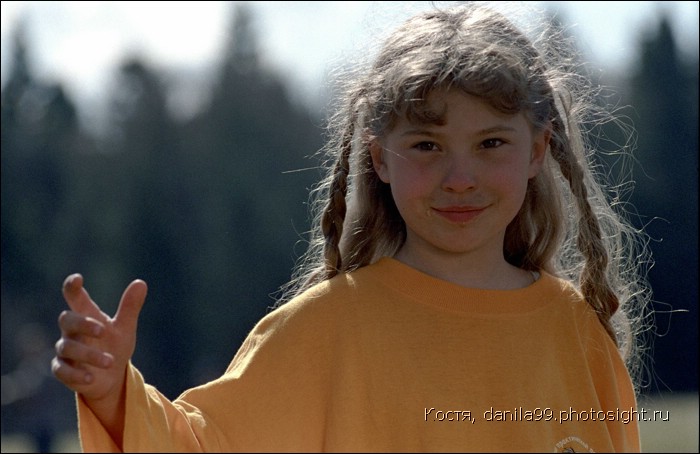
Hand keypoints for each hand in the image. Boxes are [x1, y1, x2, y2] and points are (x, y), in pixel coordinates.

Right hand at [51, 274, 146, 405]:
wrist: (112, 377)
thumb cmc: (115, 345)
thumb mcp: (125, 327)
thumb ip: (130, 307)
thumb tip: (141, 282)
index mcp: (86, 316)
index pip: (75, 297)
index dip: (72, 287)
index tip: (77, 279)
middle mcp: (72, 331)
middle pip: (67, 320)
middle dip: (83, 324)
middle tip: (102, 331)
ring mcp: (65, 350)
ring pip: (67, 347)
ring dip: (88, 354)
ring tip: (110, 361)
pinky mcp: (62, 370)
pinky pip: (61, 370)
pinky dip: (75, 374)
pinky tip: (91, 378)